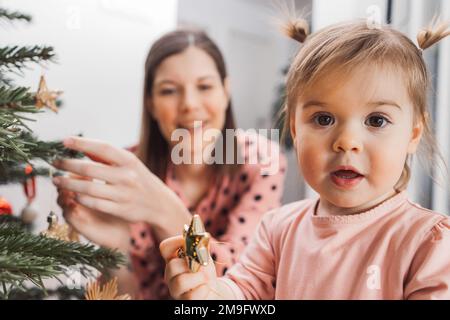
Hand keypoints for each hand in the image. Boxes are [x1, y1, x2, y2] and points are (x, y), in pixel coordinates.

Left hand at [52, 136, 190, 239]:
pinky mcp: (121, 210)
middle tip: (54, 163)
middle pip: (90, 169)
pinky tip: (72, 194)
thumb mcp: (129, 163)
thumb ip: (107, 156)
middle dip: (68, 165)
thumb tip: (81, 145)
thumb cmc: (139, 179)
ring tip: (57, 180)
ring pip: (89, 189)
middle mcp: (127, 176)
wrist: (159, 203)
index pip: (102, 148)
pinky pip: (94, 204)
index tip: (64, 141)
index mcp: (129, 160)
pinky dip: (81, 198)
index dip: (82, 143)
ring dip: (69, 184)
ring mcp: (124, 194)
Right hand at [160, 235, 229, 299]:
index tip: (190, 242)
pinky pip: (191, 296)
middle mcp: (170, 274)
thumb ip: (202, 247)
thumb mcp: (204, 256)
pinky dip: (203, 289)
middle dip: (191, 264)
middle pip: (172, 265)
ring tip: (205, 278)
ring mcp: (175, 289)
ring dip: (198, 278)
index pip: (165, 247)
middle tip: (202, 266)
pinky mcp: (183, 301)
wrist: (212, 290)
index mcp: (173, 259)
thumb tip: (204, 234)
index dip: (176, 241)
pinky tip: (205, 288)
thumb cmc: (205, 271)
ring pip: (180, 282)